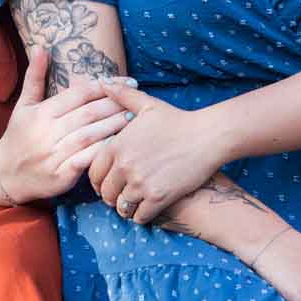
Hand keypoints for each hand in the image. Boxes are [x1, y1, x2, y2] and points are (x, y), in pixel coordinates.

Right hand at [0, 49, 129, 202]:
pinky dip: (103, 151)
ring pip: (90, 135)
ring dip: (114, 126)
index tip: (127, 82)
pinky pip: (86, 160)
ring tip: (134, 118)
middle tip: (137, 98)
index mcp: (41, 112)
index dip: (104, 86)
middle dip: (115, 104)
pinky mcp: (60, 175)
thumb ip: (35, 77)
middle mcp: (47, 131)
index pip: (79, 94)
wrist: (4, 174)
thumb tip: (41, 47)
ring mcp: (54, 154)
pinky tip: (119, 145)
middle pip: (88, 113)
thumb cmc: (18, 136)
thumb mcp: (24, 105)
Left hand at [88, 81, 229, 223]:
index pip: (93, 173)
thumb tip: (104, 83)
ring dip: (125, 207)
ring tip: (132, 204)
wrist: (207, 136)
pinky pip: (139, 217)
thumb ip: (122, 95)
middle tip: (120, 195)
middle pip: (105, 193)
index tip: (107, 182)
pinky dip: (140, 216)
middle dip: (111, 196)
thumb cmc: (177, 120)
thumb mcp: (147, 104)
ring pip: (120, 207)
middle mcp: (124, 166)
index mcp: (117, 146)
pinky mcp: (158, 198)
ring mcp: (140, 184)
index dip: (98, 180)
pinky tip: (146, 209)